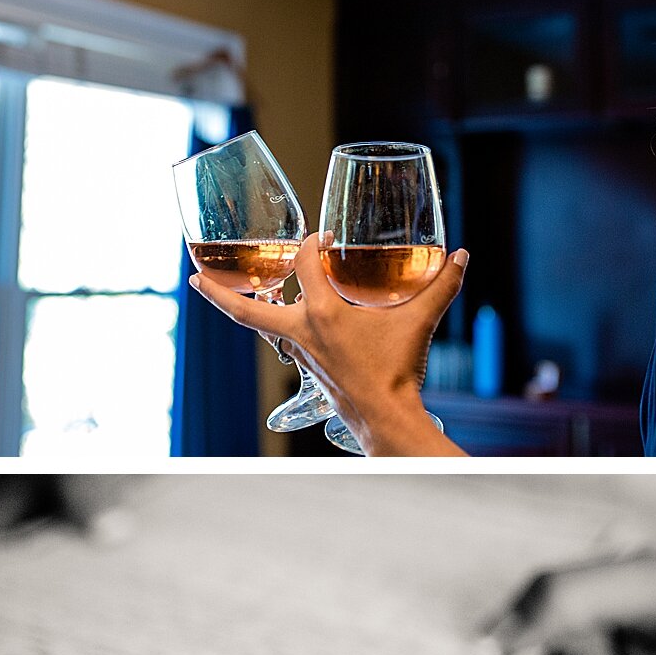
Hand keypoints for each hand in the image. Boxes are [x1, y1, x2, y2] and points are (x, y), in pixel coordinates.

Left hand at [188, 229, 465, 454]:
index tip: (322, 235)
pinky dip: (279, 328)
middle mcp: (302, 333)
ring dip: (249, 308)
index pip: (305, 265)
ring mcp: (301, 355)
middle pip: (246, 311)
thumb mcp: (420, 321)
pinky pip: (284, 343)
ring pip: (263, 326)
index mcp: (324, 314)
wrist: (387, 419)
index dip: (312, 243)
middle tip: (194, 277)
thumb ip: (443, 285)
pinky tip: (289, 322)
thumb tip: (462, 255)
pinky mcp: (309, 370)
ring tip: (237, 293)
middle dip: (217, 293)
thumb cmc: (397, 371)